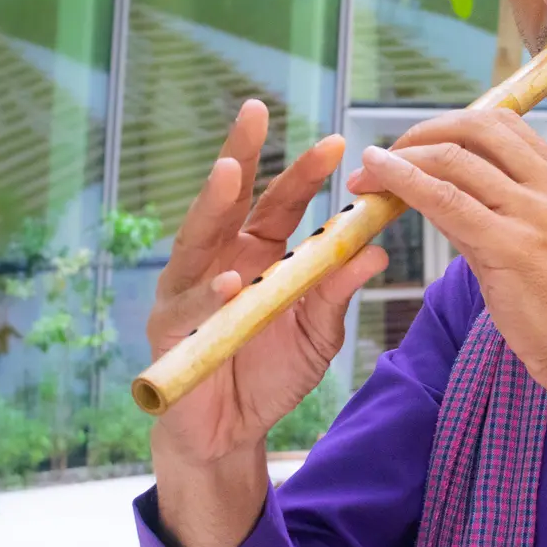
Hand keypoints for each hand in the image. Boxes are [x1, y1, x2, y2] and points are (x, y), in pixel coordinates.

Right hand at [146, 100, 388, 466]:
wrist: (231, 434)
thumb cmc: (271, 374)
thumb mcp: (318, 332)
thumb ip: (337, 291)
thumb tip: (376, 249)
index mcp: (257, 251)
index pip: (280, 201)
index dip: (303, 172)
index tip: (336, 142)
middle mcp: (219, 258)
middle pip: (229, 199)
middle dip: (241, 153)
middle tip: (255, 112)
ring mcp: (189, 289)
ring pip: (197, 238)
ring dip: (213, 205)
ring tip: (232, 173)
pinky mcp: (170, 329)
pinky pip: (190, 308)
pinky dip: (210, 296)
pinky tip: (229, 282)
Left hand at [347, 108, 546, 406]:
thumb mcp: (535, 242)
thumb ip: (492, 210)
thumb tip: (436, 190)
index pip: (502, 124)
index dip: (449, 125)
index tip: (416, 143)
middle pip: (477, 128)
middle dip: (422, 133)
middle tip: (386, 155)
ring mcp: (534, 214)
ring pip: (456, 160)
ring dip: (403, 159)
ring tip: (369, 174)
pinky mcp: (511, 247)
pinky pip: (446, 200)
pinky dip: (406, 182)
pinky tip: (380, 180)